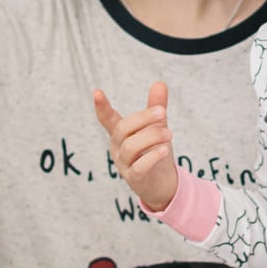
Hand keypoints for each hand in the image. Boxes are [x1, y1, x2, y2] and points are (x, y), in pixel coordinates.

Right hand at [91, 81, 178, 211]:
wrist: (163, 184)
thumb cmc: (155, 152)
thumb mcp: (157, 127)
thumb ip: (156, 107)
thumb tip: (159, 82)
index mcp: (120, 134)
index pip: (107, 119)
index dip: (102, 107)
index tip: (96, 92)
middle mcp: (118, 148)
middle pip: (123, 129)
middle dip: (143, 118)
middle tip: (163, 112)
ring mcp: (124, 164)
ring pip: (131, 146)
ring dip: (151, 136)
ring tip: (169, 134)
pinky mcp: (134, 178)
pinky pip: (139, 166)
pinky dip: (152, 157)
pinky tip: (165, 150)